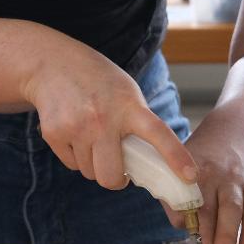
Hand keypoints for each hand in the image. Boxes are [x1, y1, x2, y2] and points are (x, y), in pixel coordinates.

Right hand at [23, 44, 196, 190]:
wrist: (53, 63)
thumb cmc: (98, 80)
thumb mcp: (127, 92)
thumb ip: (139, 122)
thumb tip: (151, 163)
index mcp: (129, 105)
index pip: (157, 133)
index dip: (175, 156)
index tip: (190, 176)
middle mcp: (103, 118)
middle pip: (112, 177)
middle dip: (117, 179)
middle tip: (120, 170)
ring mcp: (76, 127)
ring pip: (91, 173)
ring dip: (95, 164)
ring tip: (94, 138)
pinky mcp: (54, 134)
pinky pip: (72, 165)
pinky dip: (77, 157)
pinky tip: (76, 133)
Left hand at [165, 132, 243, 243]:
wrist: (229, 138)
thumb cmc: (198, 167)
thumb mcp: (178, 174)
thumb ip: (175, 199)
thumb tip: (183, 222)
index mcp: (203, 174)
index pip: (203, 205)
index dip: (203, 231)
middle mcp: (229, 178)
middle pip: (231, 206)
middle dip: (227, 234)